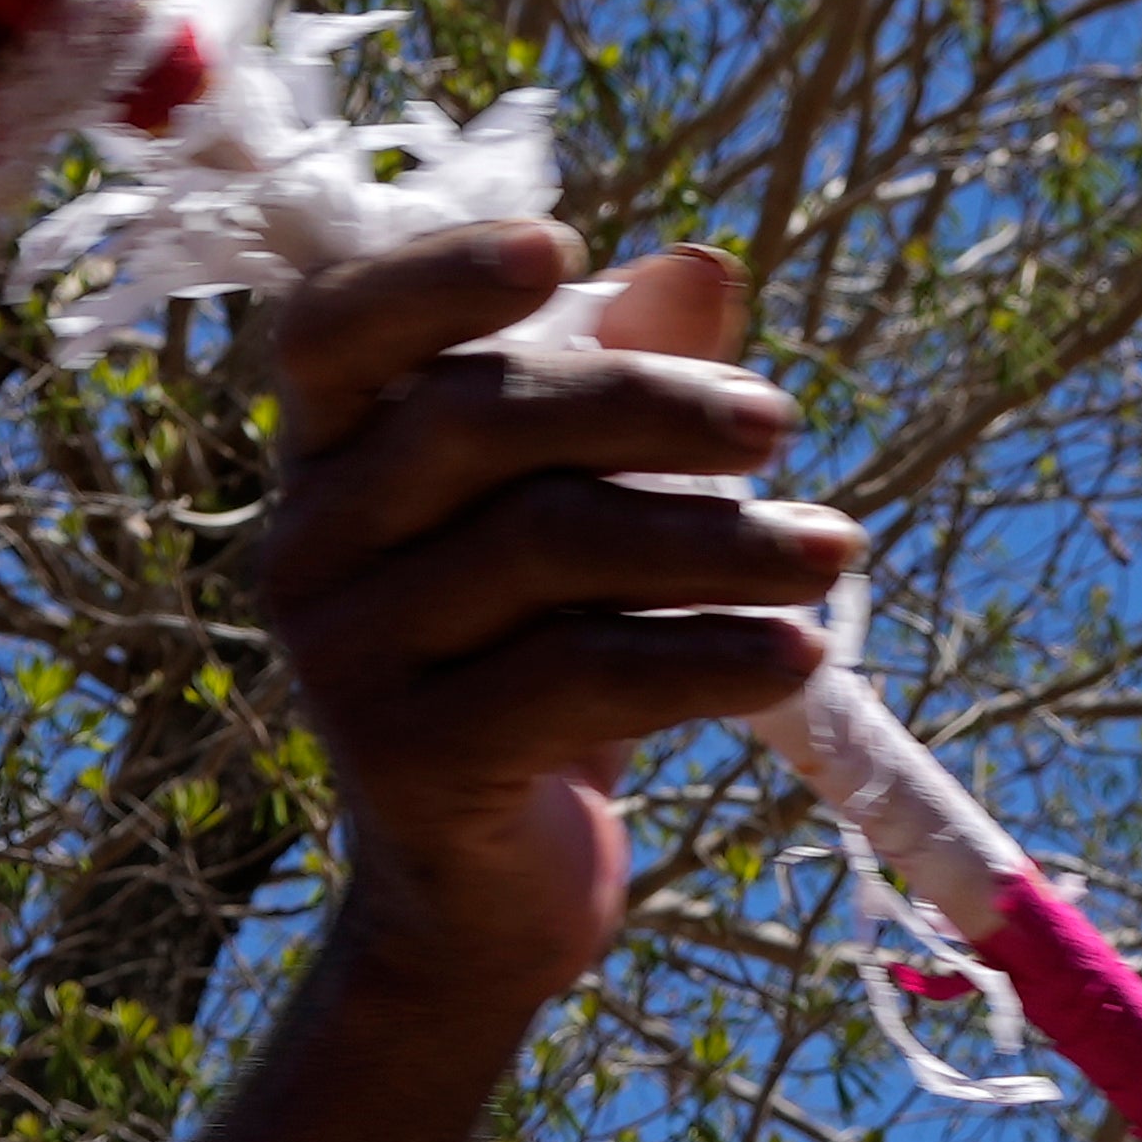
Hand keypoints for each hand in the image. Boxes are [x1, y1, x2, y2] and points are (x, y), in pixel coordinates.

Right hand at [258, 224, 856, 1011]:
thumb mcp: (579, 513)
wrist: (483, 893)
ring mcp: (343, 658)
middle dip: (651, 406)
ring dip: (714, 541)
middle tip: (783, 426)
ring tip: (833, 552)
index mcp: (332, 457)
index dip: (434, 274)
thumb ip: (622, 384)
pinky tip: (797, 656)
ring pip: (545, 544)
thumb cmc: (536, 662)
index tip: (565, 248)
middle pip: (477, 419)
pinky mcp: (407, 760)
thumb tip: (698, 267)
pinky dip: (706, 657)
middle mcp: (309, 546)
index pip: (336, 329)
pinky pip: (579, 676)